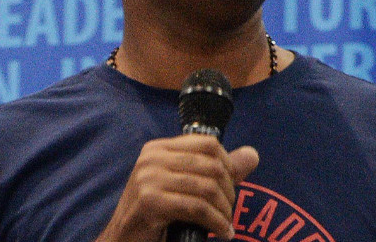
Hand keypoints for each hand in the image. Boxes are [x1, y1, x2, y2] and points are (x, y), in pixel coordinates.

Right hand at [94, 136, 258, 241]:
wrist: (123, 239)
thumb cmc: (154, 215)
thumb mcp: (184, 187)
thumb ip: (216, 171)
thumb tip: (252, 155)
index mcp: (158, 149)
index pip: (207, 143)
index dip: (228, 164)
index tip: (231, 187)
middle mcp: (152, 158)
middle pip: (211, 165)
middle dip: (229, 192)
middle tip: (228, 212)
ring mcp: (149, 179)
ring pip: (206, 188)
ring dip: (224, 211)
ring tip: (225, 224)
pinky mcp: (150, 201)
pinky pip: (197, 208)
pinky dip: (216, 222)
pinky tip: (221, 232)